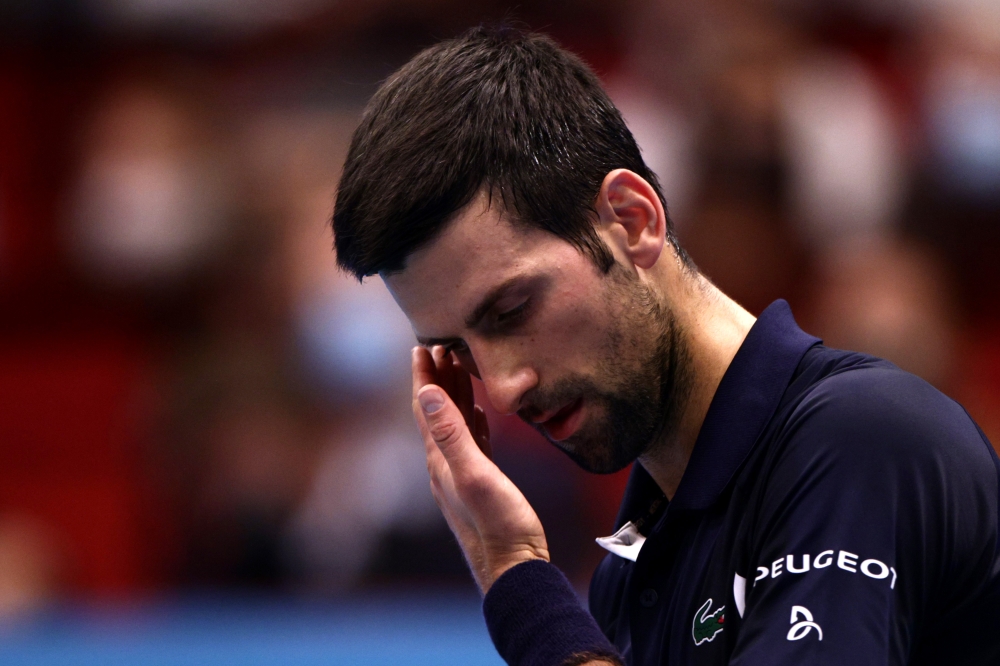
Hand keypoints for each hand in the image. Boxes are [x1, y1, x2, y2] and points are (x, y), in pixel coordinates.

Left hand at [412, 345, 548, 592]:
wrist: (514, 568)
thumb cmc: (498, 526)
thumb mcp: (474, 474)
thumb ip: (451, 434)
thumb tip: (427, 393)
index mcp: (440, 460)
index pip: (425, 408)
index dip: (422, 377)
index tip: (420, 347)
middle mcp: (445, 465)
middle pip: (437, 412)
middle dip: (437, 378)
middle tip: (440, 346)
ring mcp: (462, 475)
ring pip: (453, 424)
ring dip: (453, 395)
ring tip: (458, 368)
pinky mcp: (482, 483)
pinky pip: (471, 442)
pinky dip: (470, 421)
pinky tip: (477, 413)